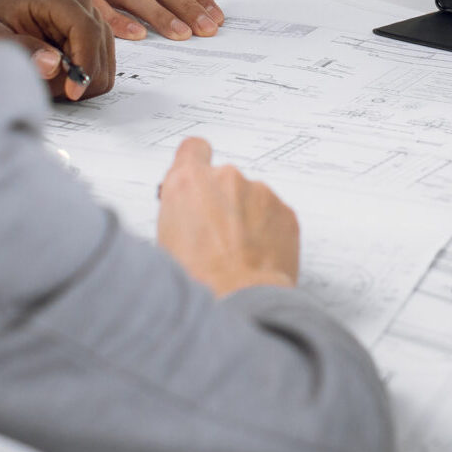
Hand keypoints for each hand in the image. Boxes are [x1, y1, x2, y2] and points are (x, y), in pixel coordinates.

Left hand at [0, 0, 114, 102]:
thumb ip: (20, 49)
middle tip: (53, 91)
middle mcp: (77, 1)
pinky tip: (62, 78)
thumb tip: (54, 65)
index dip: (85, 62)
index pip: (85, 28)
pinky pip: (104, 64)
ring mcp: (90, 16)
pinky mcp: (95, 33)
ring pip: (106, 58)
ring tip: (52, 81)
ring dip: (83, 79)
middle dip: (81, 75)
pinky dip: (87, 79)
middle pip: (99, 44)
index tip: (72, 91)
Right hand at [156, 138, 298, 295]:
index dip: (196, 163)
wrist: (238, 302)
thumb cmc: (198, 279)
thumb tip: (185, 215)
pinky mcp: (286, 211)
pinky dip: (268, 232)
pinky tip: (256, 258)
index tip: (200, 177)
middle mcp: (226, 178)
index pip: (193, 149)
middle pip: (224, 181)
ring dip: (247, 218)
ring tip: (238, 254)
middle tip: (216, 237)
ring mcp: (259, 192)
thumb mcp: (165, 241)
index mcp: (188, 182)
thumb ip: (179, 212)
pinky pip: (274, 217)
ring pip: (252, 199)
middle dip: (222, 202)